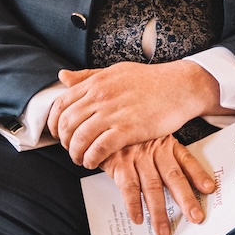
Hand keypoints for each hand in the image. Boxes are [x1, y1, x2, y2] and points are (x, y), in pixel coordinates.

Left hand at [49, 60, 223, 168]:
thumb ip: (87, 76)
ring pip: (79, 138)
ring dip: (75, 154)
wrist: (180, 86)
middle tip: (71, 150)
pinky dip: (91, 159)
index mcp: (96, 82)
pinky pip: (98, 148)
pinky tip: (93, 162)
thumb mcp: (116, 71)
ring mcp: (113, 112)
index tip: (58, 134)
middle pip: (67, 123)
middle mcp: (101, 96)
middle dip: (64, 142)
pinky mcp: (128, 129)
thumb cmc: (151, 80)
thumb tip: (62, 76)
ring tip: (81, 159)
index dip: (54, 123)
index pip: (61, 104)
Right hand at [101, 137, 217, 234]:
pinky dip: (133, 204)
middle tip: (195, 217)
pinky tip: (138, 218)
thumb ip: (166, 157)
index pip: (187, 161)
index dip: (198, 175)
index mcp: (167, 145)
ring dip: (158, 211)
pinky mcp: (119, 164)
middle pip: (174, 177)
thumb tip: (187, 182)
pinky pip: (129, 187)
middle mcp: (155, 151)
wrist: (104, 125)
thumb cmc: (132, 136)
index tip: (209, 189)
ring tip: (163, 230)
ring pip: (152, 187)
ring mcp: (137, 157)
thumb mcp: (153, 138)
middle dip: (185, 199)